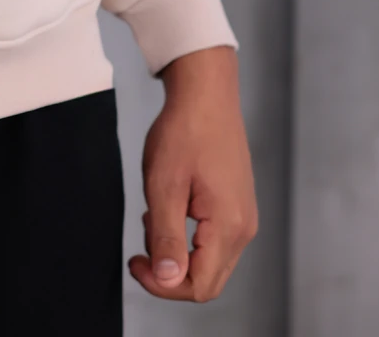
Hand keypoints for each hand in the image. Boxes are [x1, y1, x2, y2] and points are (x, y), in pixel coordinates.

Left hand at [129, 45, 258, 301]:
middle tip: (140, 246)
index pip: (200, 286)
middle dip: (170, 272)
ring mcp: (243, 216)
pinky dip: (187, 236)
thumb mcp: (164, 185)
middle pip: (207, 280)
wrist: (206, 92)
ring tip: (152, 217)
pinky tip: (169, 208)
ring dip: (177, 252)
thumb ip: (166, 237)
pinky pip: (213, 240)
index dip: (164, 285)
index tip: (135, 262)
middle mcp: (244, 228)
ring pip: (210, 261)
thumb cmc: (185, 131)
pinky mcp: (237, 205)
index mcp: (228, 226)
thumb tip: (168, 279)